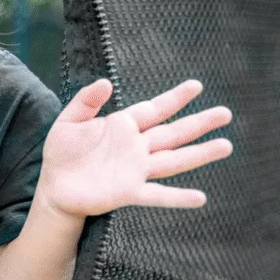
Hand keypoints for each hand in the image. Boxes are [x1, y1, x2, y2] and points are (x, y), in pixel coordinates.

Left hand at [38, 79, 232, 216]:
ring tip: (226, 146)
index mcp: (122, 127)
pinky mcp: (129, 192)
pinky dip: (178, 197)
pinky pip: (158, 195)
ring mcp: (135, 170)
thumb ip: (86, 101)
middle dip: (199, 123)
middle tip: (225, 113)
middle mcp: (135, 148)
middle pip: (173, 133)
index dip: (175, 98)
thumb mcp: (69, 122)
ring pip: (174, 160)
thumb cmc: (61, 155)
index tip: (196, 86)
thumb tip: (105, 81)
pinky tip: (200, 198)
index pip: (154, 109)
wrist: (54, 188)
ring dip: (200, 154)